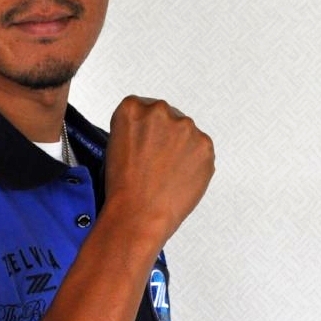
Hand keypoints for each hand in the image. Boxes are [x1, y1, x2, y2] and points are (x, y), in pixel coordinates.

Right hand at [104, 96, 214, 246]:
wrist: (140, 213)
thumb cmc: (124, 188)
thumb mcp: (115, 146)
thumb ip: (135, 129)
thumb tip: (151, 131)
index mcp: (131, 109)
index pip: (142, 107)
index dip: (143, 128)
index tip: (143, 141)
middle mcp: (159, 111)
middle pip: (166, 116)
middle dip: (164, 135)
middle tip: (155, 160)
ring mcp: (185, 127)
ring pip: (185, 133)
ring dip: (180, 147)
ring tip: (166, 172)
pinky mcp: (205, 145)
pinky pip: (201, 148)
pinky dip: (194, 161)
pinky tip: (178, 176)